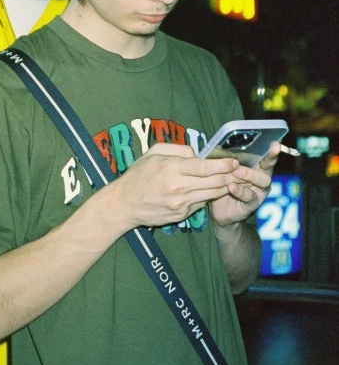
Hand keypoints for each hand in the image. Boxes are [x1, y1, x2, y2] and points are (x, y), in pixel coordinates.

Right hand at [111, 142, 239, 230]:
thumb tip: (197, 154)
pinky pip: (201, 204)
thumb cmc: (139, 174)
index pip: (204, 167)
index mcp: (171, 168)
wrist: (125, 203)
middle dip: (230, 176)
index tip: (234, 162)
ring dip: (225, 187)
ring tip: (233, 180)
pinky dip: (208, 196)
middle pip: (214, 182)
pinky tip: (211, 190)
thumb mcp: (153, 152)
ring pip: (211, 194)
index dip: (223, 164)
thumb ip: (178, 149)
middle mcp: (178, 188)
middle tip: (240, 171)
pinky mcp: (181, 215)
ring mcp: (181, 204)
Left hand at [209, 142, 281, 226]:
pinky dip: (240, 191)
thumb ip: (227, 159)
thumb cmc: (223, 183)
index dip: (272, 152)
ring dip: (249, 175)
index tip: (275, 144)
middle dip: (257, 164)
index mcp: (257, 168)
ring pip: (263, 181)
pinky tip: (231, 187)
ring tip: (235, 173)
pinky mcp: (252, 204)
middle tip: (238, 166)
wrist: (219, 209)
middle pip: (266, 169)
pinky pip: (250, 197)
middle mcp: (262, 179)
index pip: (266, 158)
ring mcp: (259, 192)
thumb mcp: (225, 169)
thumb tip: (218, 145)